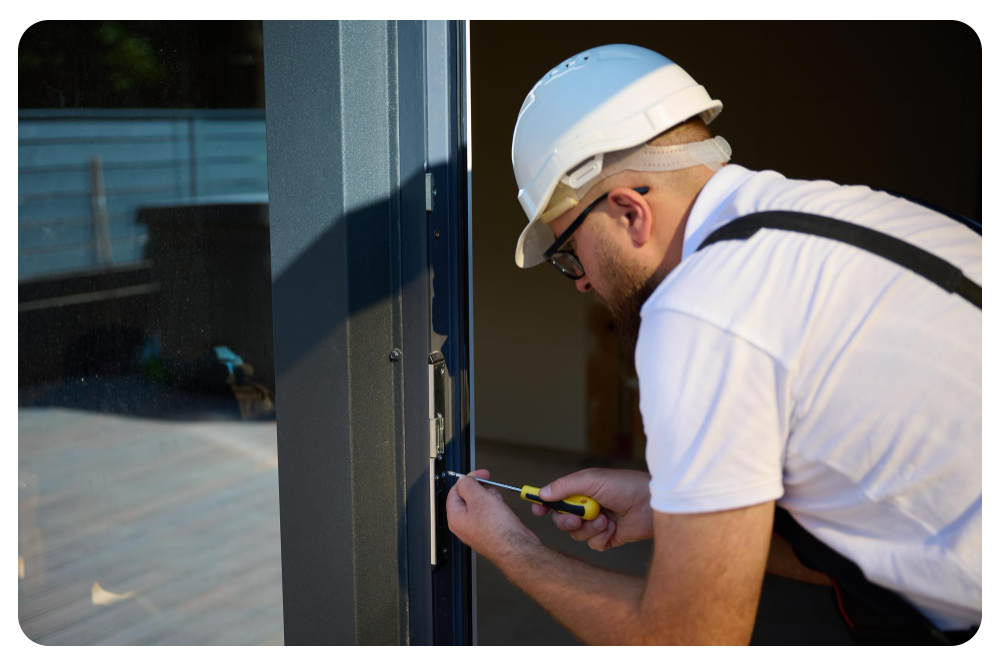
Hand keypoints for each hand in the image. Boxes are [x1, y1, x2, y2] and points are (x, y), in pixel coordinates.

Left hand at [446, 469, 539, 561]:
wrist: (517, 548)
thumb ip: (468, 485)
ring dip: (492, 498)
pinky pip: (492, 513)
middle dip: (482, 490)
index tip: (480, 474)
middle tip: (491, 489)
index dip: (468, 479)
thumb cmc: (498, 531)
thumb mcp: (479, 498)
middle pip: (469, 497)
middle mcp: (464, 525)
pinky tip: (504, 511)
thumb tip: (464, 479)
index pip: (455, 491)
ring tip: (499, 503)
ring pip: (482, 504)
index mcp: (456, 517)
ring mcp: (478, 529)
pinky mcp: (491, 531)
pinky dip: (498, 508)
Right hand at [532, 468, 652, 550]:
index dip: (545, 505)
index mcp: (582, 490)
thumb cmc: (625, 486)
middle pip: (562, 520)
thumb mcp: (592, 480)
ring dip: (589, 528)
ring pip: (577, 534)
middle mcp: (587, 507)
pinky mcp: (608, 538)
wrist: (651, 504)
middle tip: (576, 518)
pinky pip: (593, 544)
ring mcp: (597, 523)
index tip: (537, 510)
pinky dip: (601, 537)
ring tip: (605, 520)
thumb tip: (542, 493)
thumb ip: (565, 486)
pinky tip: (614, 529)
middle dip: (567, 520)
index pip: (556, 499)